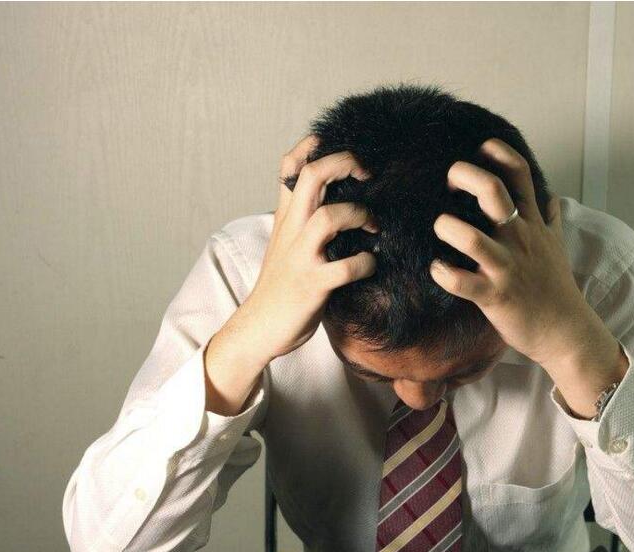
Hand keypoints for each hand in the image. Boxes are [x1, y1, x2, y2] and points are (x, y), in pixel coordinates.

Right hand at [238, 134, 378, 362]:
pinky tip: (371, 264)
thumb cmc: (280, 286)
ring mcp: (301, 256)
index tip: (336, 142)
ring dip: (359, 215)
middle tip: (368, 173)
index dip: (312, 145)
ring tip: (374, 226)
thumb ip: (303, 219)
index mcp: (285, 217)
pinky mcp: (312, 285)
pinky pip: (346, 267)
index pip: (290, 166)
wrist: (259, 327)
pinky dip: (366, 263)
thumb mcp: (286, 243)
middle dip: (344, 163)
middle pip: (311, 175)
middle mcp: (291, 230)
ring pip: (329, 216)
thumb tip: (338, 200)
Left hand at [428, 138, 592, 366]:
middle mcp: (519, 238)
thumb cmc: (556, 288)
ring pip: (472, 238)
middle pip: (493, 191)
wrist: (565, 332)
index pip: (519, 173)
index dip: (498, 152)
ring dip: (447, 227)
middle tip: (449, 183)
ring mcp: (506, 267)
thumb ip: (550, 219)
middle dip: (464, 176)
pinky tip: (437, 269)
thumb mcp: (557, 246)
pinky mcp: (494, 296)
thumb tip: (551, 197)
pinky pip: (462, 282)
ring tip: (441, 227)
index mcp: (531, 223)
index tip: (480, 149)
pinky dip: (443, 273)